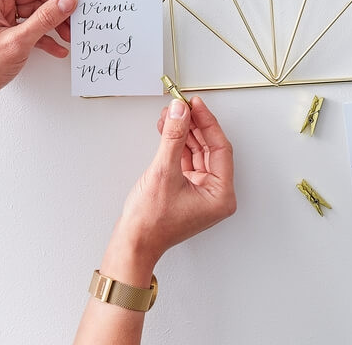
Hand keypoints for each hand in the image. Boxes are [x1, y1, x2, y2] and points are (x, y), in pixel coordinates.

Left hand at [0, 0, 76, 136]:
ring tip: (67, 36)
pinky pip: (31, 26)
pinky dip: (45, 36)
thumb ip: (46, 18)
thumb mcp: (18, 41)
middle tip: (75, 19)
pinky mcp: (4, 31)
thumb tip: (67, 1)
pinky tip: (57, 46)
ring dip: (54, 25)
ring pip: (36, 12)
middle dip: (57, 11)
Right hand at [74, 97, 235, 344]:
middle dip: (193, 125)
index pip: (220, 148)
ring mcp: (201, 192)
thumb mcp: (164, 172)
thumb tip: (179, 111)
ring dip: (183, 132)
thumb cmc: (149, 223)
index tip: (195, 105)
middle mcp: (216, 193)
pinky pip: (186, 159)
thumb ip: (174, 137)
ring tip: (170, 114)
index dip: (207, 123)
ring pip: (196, 151)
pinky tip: (167, 129)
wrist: (129, 246)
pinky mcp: (187, 189)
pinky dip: (177, 144)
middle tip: (181, 106)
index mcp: (221, 194)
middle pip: (209, 148)